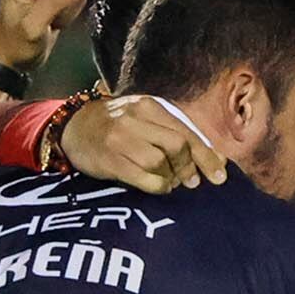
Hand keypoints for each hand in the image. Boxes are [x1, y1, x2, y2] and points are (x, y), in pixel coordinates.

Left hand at [0, 0, 87, 69]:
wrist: (12, 58)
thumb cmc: (16, 45)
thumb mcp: (34, 27)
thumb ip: (55, 3)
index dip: (61, 1)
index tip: (46, 16)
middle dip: (64, 6)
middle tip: (47, 20)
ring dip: (66, 10)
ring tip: (48, 21)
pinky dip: (67, 12)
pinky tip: (52, 19)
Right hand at [63, 94, 229, 190]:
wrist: (73, 126)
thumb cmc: (118, 126)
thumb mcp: (146, 120)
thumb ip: (177, 135)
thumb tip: (218, 160)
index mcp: (150, 106)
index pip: (187, 131)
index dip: (206, 156)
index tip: (220, 175)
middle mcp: (136, 118)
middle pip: (177, 145)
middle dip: (189, 167)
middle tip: (191, 182)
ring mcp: (121, 138)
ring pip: (160, 162)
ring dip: (170, 178)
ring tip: (169, 183)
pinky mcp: (109, 158)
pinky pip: (142, 177)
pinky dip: (155, 186)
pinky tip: (157, 187)